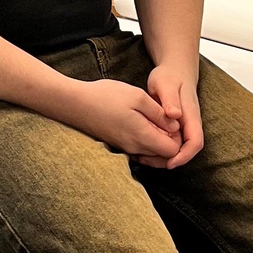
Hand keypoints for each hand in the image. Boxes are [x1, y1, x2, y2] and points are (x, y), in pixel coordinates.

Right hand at [55, 77, 181, 161]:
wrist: (74, 104)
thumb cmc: (106, 97)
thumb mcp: (138, 97)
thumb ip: (160, 114)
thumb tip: (175, 127)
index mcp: (142, 136)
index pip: (173, 150)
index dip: (178, 137)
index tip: (171, 119)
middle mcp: (135, 148)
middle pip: (164, 155)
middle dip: (170, 140)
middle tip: (164, 118)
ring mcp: (126, 148)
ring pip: (152, 153)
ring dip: (158, 139)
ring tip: (153, 118)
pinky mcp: (119, 145)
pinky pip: (140, 149)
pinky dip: (146, 140)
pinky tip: (141, 122)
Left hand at [145, 64, 203, 169]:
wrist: (174, 71)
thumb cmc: (169, 76)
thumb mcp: (166, 84)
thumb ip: (170, 99)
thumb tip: (175, 115)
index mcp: (191, 116)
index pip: (195, 142)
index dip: (184, 156)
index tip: (170, 163)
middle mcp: (190, 124)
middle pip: (187, 150)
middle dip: (171, 160)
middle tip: (147, 162)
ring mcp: (183, 126)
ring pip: (178, 149)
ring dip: (162, 157)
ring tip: (141, 158)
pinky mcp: (175, 127)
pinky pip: (170, 143)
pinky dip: (158, 149)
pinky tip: (142, 149)